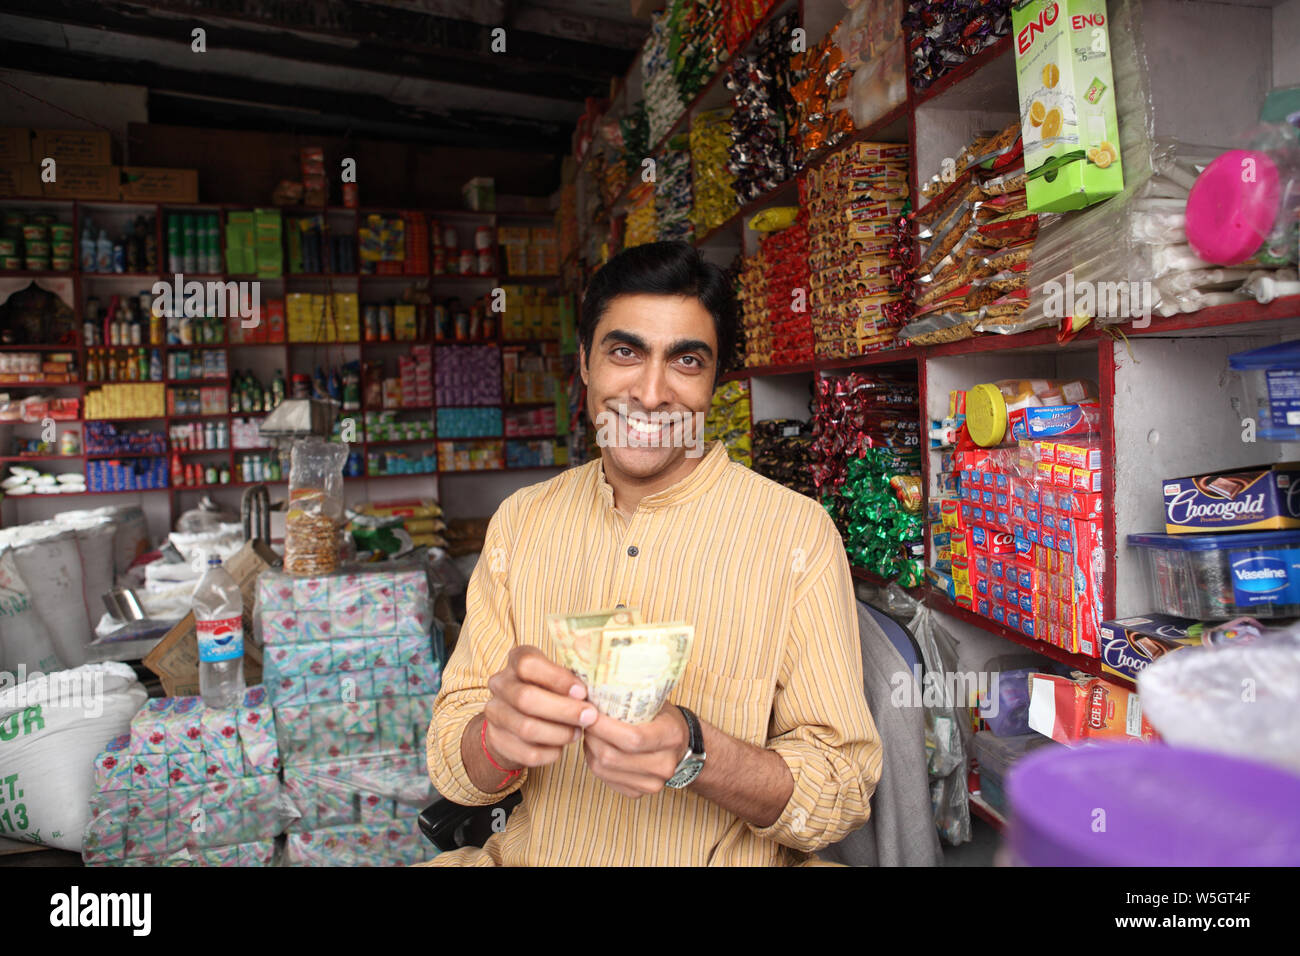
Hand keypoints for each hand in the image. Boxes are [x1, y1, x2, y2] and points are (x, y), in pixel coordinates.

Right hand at [483, 645, 597, 770]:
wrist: (515, 719)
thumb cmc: (547, 691)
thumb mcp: (556, 677)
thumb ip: (571, 680)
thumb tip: (599, 690)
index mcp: (516, 660)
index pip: (529, 665)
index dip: (557, 678)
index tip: (583, 692)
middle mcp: (500, 684)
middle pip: (526, 698)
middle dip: (564, 710)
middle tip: (590, 716)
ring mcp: (494, 713)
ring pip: (527, 728)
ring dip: (559, 733)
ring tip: (577, 733)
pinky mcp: (497, 740)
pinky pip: (527, 753)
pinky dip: (550, 752)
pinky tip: (561, 747)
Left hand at [582, 703, 689, 797]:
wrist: (683, 746)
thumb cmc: (664, 718)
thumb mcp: (655, 701)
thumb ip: (629, 698)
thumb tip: (591, 687)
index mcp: (671, 736)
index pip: (633, 738)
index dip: (604, 727)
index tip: (589, 713)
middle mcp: (665, 764)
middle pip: (613, 757)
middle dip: (592, 737)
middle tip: (584, 720)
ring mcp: (652, 783)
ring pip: (603, 769)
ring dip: (590, 749)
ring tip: (590, 732)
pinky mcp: (638, 793)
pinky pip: (605, 779)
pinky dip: (595, 762)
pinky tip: (597, 748)